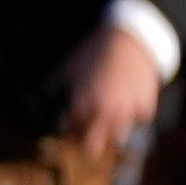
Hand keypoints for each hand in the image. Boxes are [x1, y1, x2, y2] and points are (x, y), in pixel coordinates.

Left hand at [62, 24, 165, 158]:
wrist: (129, 37)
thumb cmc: (94, 52)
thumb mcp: (67, 68)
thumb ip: (53, 90)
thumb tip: (39, 102)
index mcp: (82, 104)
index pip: (70, 135)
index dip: (67, 130)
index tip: (67, 122)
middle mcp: (105, 112)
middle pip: (92, 148)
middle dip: (85, 142)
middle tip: (85, 130)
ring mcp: (127, 111)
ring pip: (117, 137)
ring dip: (110, 130)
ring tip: (107, 113)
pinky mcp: (146, 104)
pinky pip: (139, 119)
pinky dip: (134, 114)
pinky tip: (128, 101)